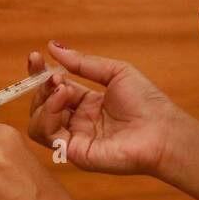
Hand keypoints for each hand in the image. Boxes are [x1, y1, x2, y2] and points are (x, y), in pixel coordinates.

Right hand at [26, 42, 179, 176]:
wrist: (163, 131)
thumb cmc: (147, 103)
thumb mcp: (114, 73)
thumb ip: (83, 63)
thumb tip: (53, 47)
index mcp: (86, 104)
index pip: (53, 89)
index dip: (40, 74)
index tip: (35, 58)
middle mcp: (77, 122)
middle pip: (41, 105)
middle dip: (41, 86)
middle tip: (54, 76)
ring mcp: (74, 139)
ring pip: (38, 122)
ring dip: (43, 101)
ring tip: (62, 88)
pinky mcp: (74, 152)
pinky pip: (47, 135)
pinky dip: (48, 114)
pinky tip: (63, 99)